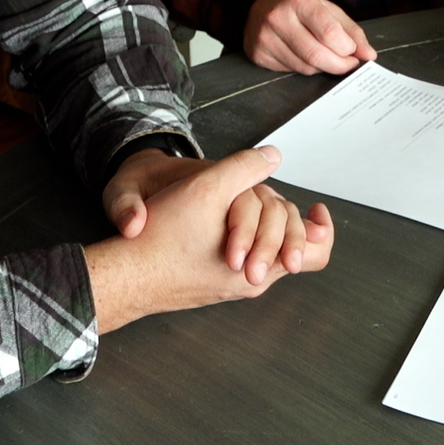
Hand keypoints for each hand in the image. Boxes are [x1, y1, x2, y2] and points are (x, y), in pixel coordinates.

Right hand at [103, 148, 312, 283]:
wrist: (122, 276)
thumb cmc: (162, 238)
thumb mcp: (207, 187)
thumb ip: (244, 168)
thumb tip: (274, 156)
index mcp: (261, 266)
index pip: (316, 253)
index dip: (321, 227)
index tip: (316, 207)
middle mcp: (251, 284)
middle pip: (291, 251)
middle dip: (286, 220)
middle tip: (274, 198)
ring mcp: (229, 288)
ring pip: (264, 255)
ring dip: (261, 229)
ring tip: (244, 205)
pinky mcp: (209, 285)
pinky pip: (241, 261)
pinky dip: (241, 239)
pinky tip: (220, 221)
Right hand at [244, 0, 376, 74]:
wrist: (259, 4)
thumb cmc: (299, 7)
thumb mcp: (327, 9)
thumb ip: (350, 31)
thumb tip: (369, 55)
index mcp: (299, 1)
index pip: (330, 33)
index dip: (347, 49)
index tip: (354, 53)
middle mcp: (278, 18)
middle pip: (316, 55)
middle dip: (339, 65)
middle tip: (348, 64)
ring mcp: (264, 38)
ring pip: (305, 67)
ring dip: (323, 67)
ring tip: (326, 57)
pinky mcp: (258, 54)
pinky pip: (291, 71)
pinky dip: (305, 68)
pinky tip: (304, 56)